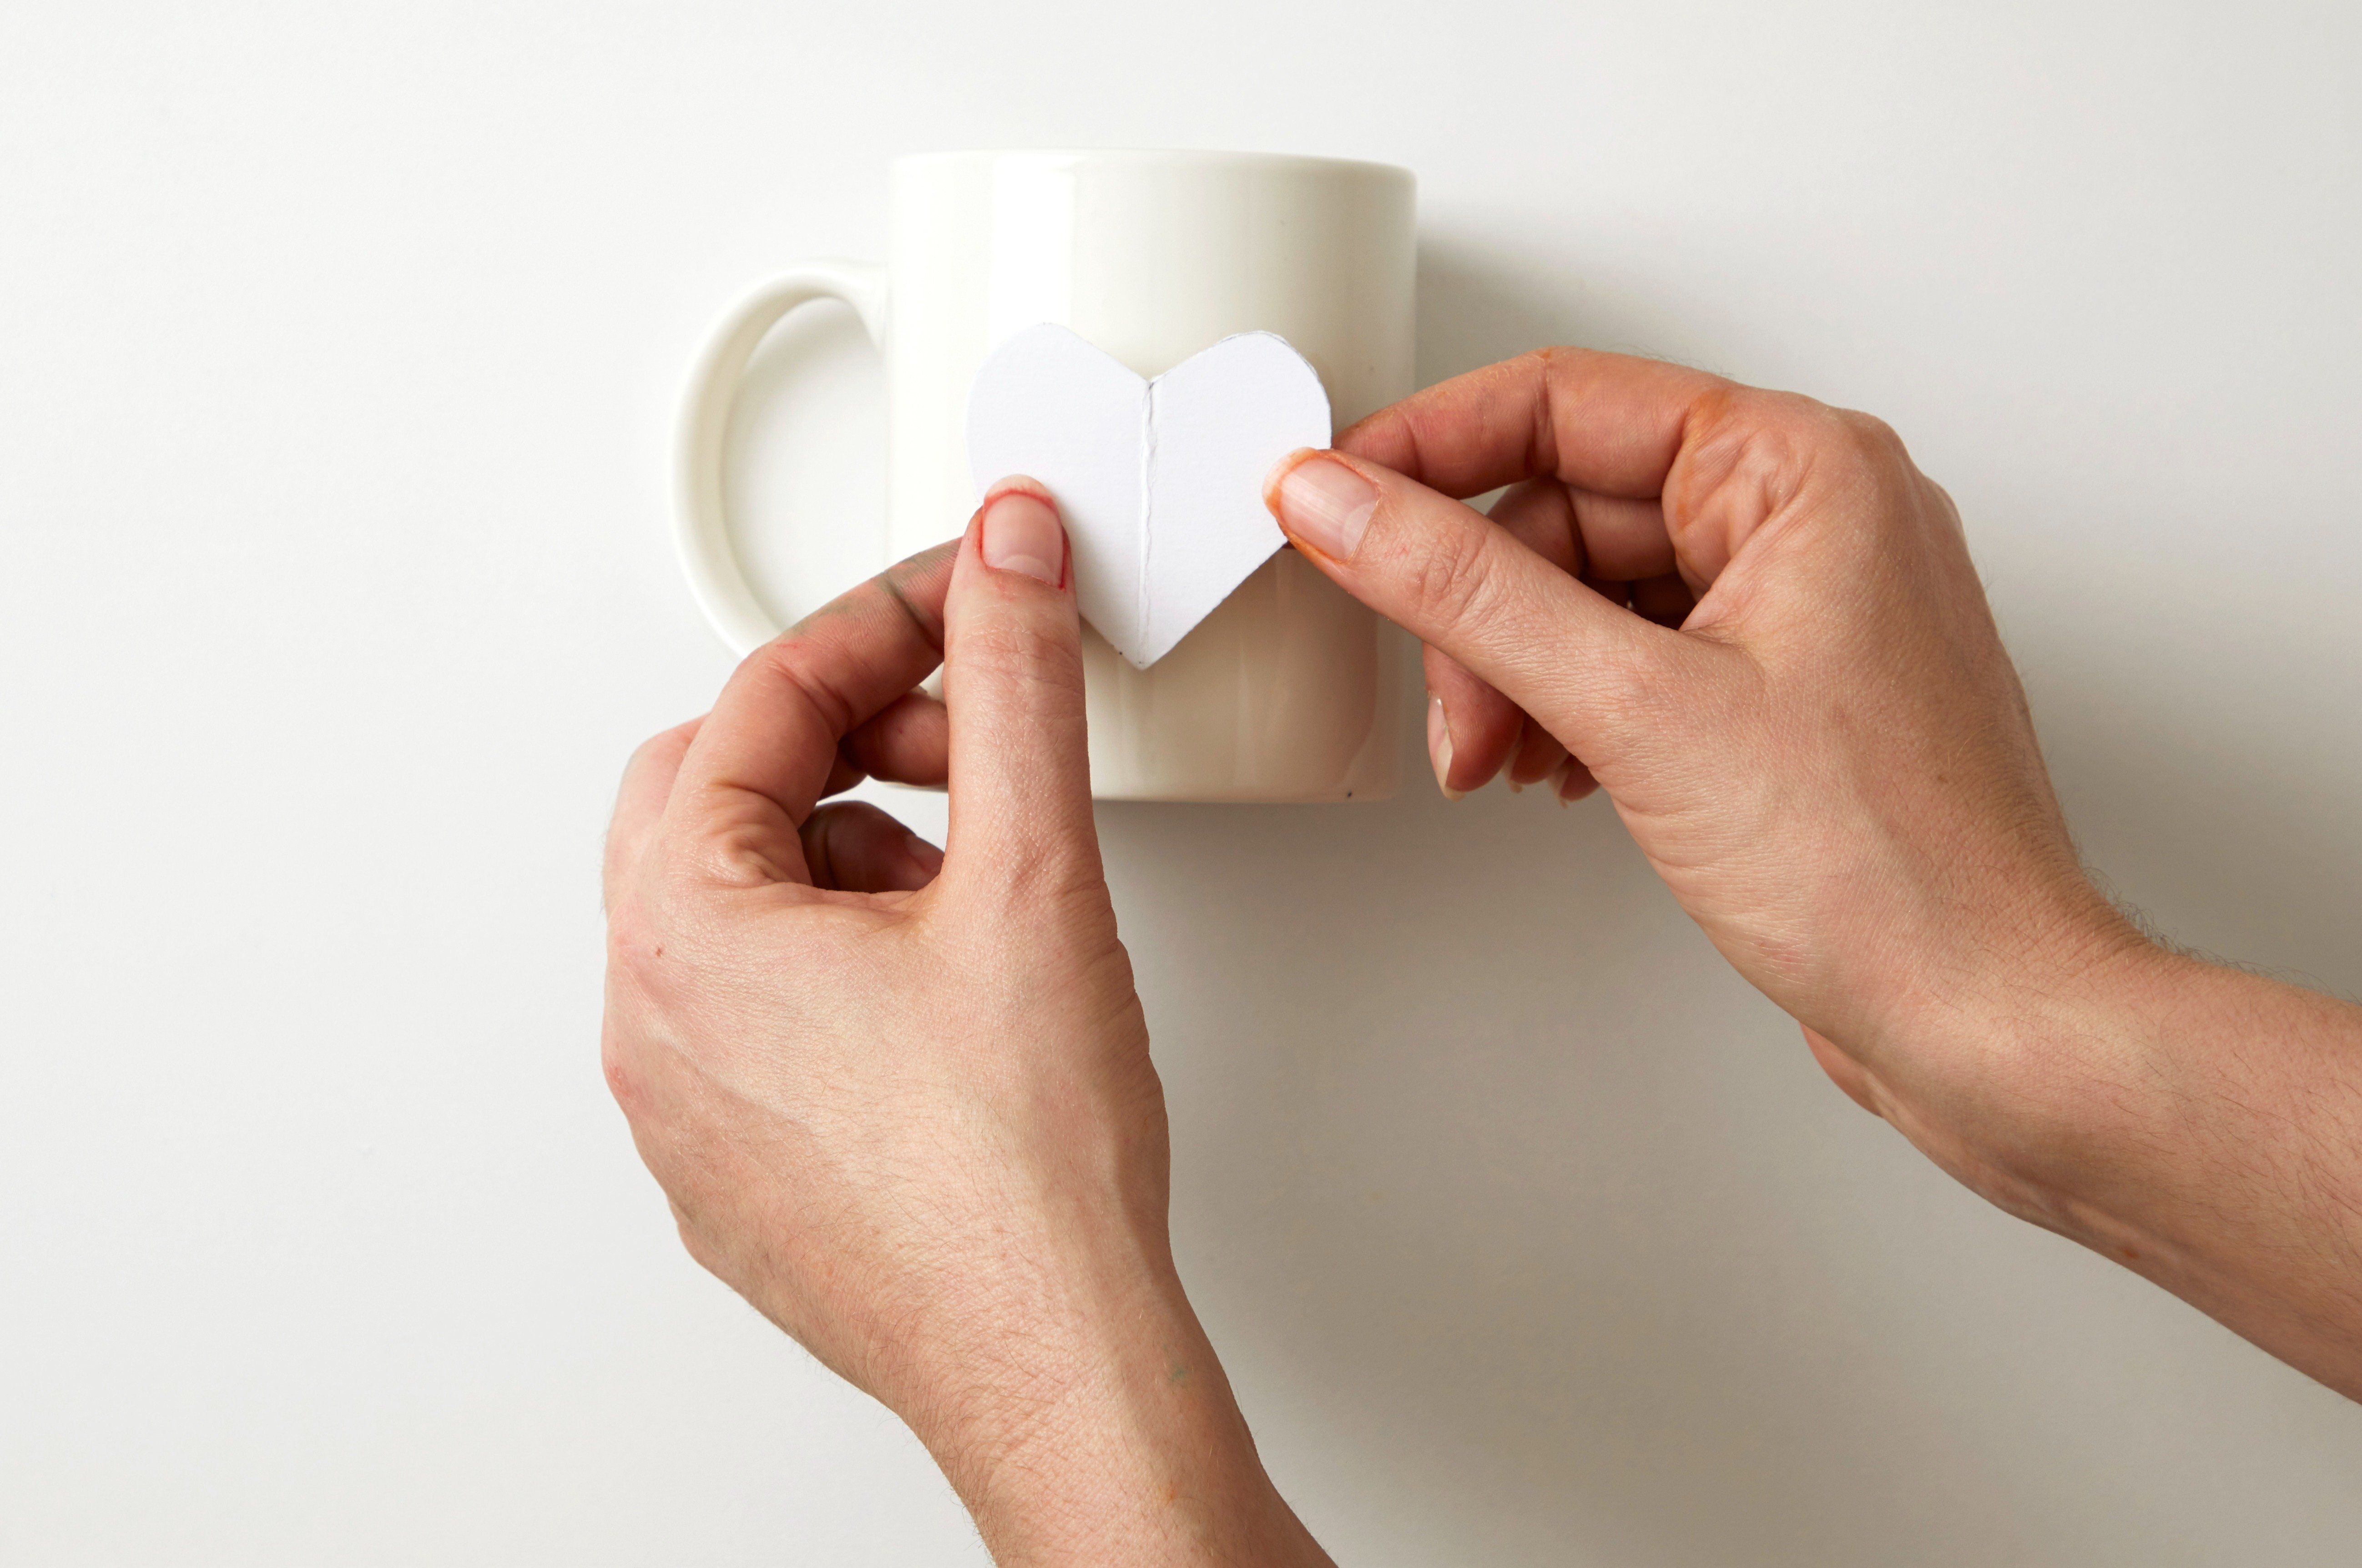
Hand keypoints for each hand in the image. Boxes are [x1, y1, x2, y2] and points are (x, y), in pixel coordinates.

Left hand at [602, 483, 1330, 1563]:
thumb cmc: (1023, 1166)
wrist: (1050, 1358)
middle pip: (718, 795)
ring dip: (844, 858)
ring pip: (734, 910)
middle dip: (846, 741)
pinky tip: (946, 995)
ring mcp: (682, 1108)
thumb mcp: (1032, 872)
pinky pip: (752, 1014)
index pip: (763, 700)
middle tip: (963, 745)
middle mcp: (649, 1018)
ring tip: (973, 889)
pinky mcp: (733, 1173)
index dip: (885, 622)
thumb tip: (1006, 558)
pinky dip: (836, 963)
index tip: (972, 598)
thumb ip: (1013, 681)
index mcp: (685, 926)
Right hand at [1265, 350, 2361, 1395]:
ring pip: (1594, 589)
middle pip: (1570, 505)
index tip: (1335, 494)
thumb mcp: (1635, 707)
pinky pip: (1638, 654)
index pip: (1564, 401)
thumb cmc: (1887, 870)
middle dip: (1484, 613)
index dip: (1428, 448)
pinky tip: (1559, 772)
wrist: (1985, 1015)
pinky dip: (1573, 708)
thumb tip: (1344, 500)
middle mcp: (1813, 518)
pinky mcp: (1785, 689)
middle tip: (1455, 711)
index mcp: (1803, 470)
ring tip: (1505, 761)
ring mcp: (1803, 606)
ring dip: (1519, 673)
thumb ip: (1468, 591)